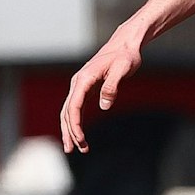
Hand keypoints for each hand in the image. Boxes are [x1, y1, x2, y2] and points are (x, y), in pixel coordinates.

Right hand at [60, 30, 143, 152]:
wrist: (125, 45)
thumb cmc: (126, 56)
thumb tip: (104, 106)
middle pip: (68, 111)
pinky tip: (79, 134)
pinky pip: (76, 107)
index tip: (80, 139)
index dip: (75, 124)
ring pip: (69, 110)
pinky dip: (75, 121)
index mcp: (84, 79)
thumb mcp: (122, 69)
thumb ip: (112, 87)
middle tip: (76, 150)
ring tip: (76, 148)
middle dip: (70, 132)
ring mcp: (80, 85)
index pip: (74, 106)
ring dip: (70, 129)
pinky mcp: (86, 88)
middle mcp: (78, 82)